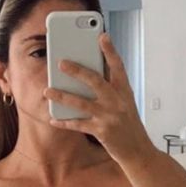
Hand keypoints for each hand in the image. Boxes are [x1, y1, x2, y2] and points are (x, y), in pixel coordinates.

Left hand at [42, 32, 154, 166]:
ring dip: (62, 96)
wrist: (138, 151)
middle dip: (77, 71)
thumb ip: (111, 89)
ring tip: (47, 91)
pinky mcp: (102, 132)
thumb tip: (87, 76)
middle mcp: (117, 101)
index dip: (110, 51)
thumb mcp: (125, 103)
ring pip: (81, 103)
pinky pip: (78, 125)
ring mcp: (109, 117)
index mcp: (125, 91)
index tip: (102, 36)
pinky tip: (53, 118)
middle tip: (60, 62)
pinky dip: (64, 122)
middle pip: (95, 81)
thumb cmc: (129, 125)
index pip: (118, 67)